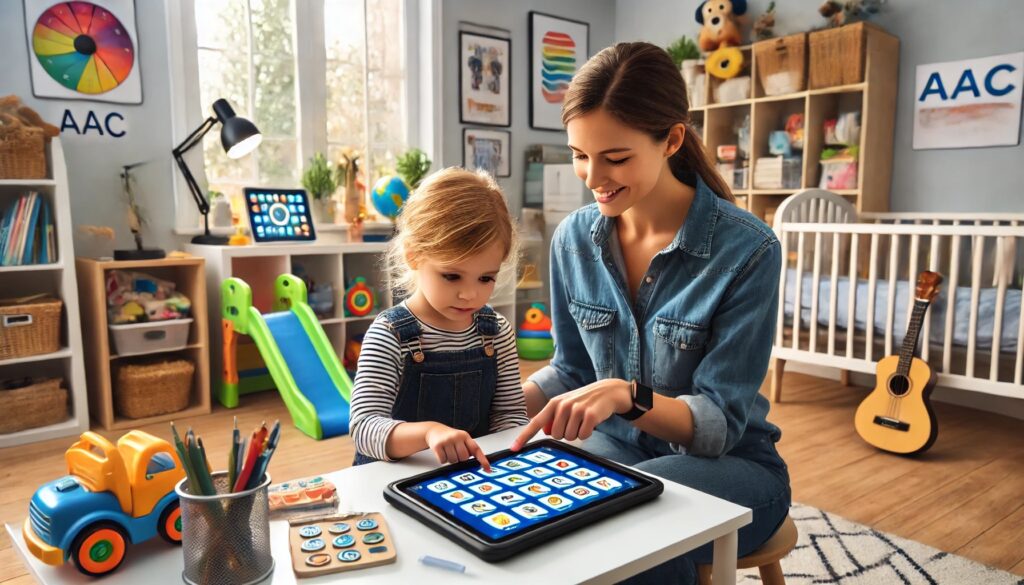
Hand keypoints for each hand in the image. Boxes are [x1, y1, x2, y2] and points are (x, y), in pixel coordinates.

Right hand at [424, 423, 491, 471]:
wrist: (434, 430)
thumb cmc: (450, 437)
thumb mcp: (461, 438)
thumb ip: (468, 448)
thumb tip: (477, 463)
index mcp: (465, 436)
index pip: (476, 449)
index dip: (482, 459)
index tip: (487, 468)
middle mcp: (457, 437)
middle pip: (464, 457)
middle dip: (460, 458)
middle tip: (456, 452)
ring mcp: (447, 441)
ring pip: (453, 460)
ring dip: (451, 459)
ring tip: (448, 451)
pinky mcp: (437, 445)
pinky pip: (443, 460)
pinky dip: (443, 459)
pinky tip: (442, 452)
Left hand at [510, 379, 631, 450]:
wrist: (607, 391)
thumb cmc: (583, 401)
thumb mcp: (566, 405)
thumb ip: (554, 418)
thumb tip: (547, 433)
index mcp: (554, 403)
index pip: (536, 423)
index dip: (524, 437)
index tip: (514, 448)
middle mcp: (563, 405)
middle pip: (556, 436)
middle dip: (566, 433)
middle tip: (575, 421)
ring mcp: (577, 410)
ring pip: (570, 437)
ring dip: (578, 433)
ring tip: (583, 420)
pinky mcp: (590, 415)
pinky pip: (584, 436)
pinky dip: (588, 432)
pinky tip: (591, 422)